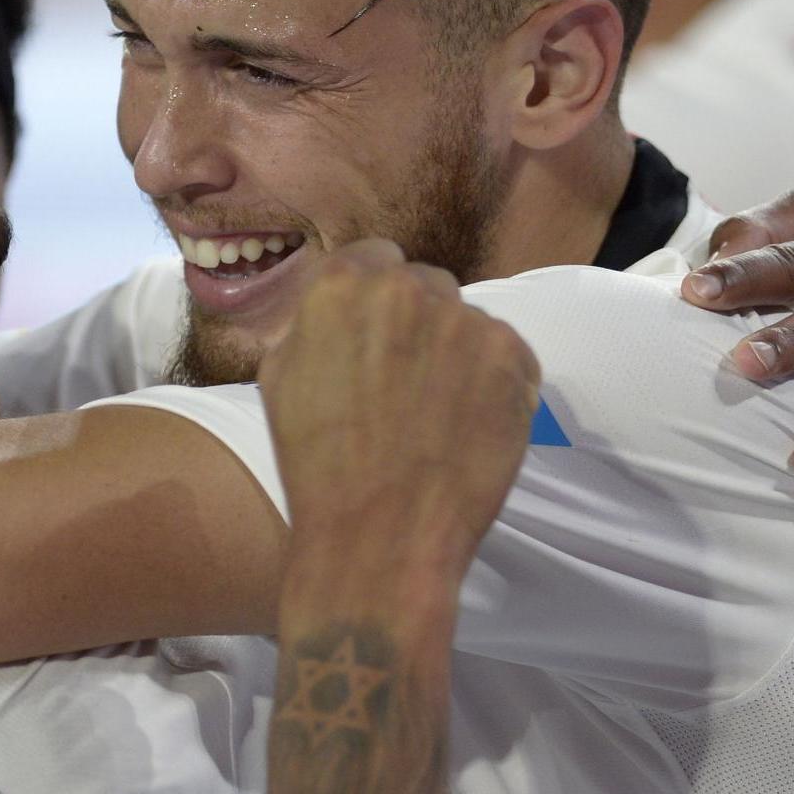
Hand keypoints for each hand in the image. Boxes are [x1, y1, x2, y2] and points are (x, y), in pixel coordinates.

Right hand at [262, 239, 540, 566]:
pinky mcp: (512, 357)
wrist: (379, 536)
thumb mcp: (280, 379)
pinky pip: (507, 354)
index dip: (375, 297)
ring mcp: (466, 321)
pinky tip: (467, 426)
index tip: (379, 332)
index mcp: (340, 287)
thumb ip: (313, 325)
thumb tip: (340, 310)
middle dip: (417, 322)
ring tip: (437, 414)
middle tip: (407, 380)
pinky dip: (494, 382)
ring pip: (467, 320)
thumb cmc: (319, 467)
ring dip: (456, 352)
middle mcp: (406, 290)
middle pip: (424, 284)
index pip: (373, 258)